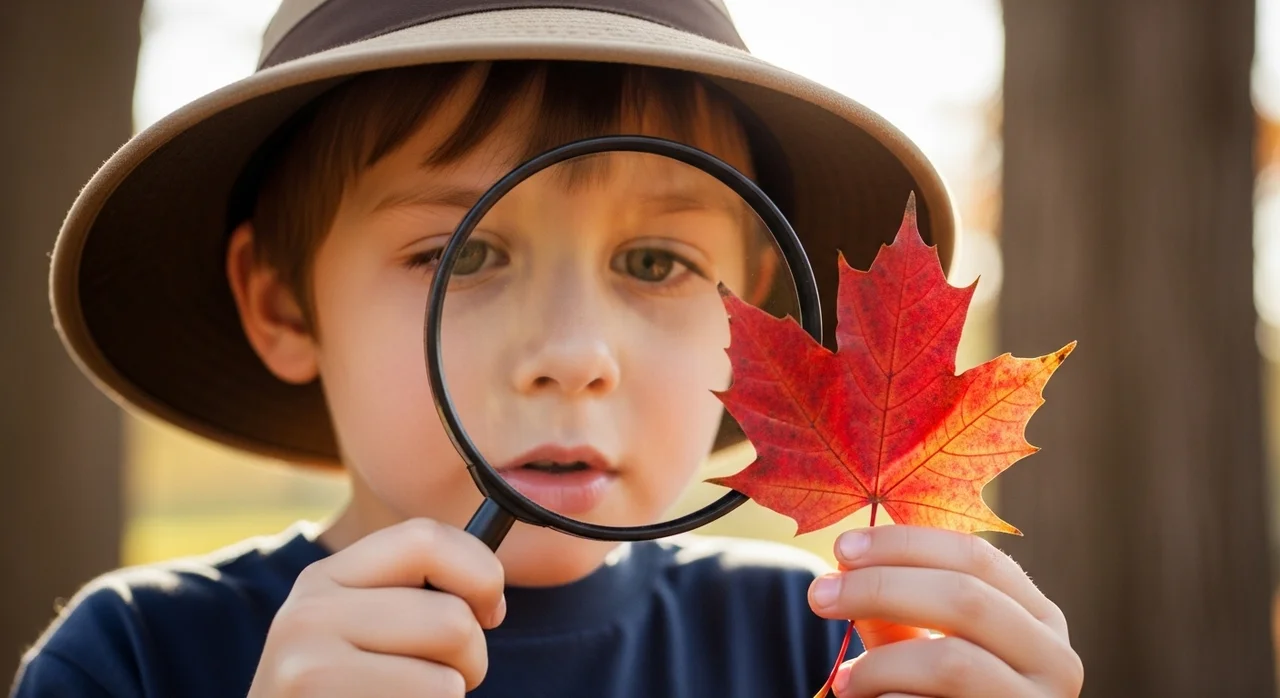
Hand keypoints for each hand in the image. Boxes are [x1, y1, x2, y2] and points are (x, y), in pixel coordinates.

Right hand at [247, 518, 505, 696]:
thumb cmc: (346, 691)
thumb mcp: (362, 630)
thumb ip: (413, 598)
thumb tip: (490, 597)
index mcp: (326, 577)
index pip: (426, 538)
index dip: (481, 573)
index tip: (488, 613)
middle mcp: (309, 612)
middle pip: (452, 620)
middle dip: (471, 661)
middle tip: (442, 682)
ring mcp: (309, 666)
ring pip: (448, 679)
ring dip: (449, 697)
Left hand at [808, 525, 1082, 697]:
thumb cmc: (942, 694)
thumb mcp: (927, 642)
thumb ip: (896, 604)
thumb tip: (845, 560)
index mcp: (1039, 617)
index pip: (976, 557)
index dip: (905, 544)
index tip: (841, 547)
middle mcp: (1055, 660)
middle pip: (965, 598)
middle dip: (880, 588)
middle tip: (820, 596)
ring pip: (952, 662)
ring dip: (882, 663)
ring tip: (844, 680)